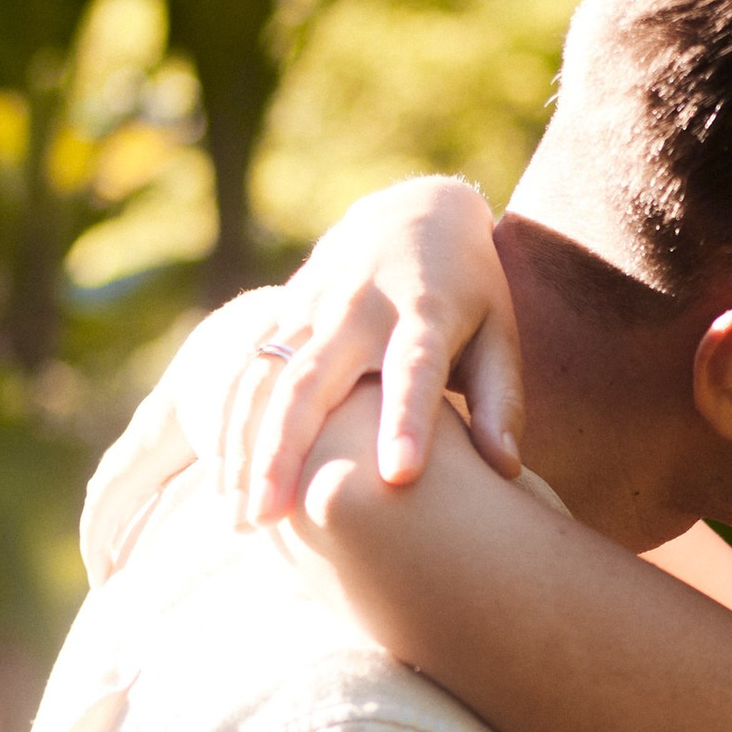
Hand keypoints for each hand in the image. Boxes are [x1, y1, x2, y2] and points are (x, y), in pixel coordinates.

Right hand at [224, 178, 524, 525]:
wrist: (414, 213)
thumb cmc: (469, 294)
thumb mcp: (499, 334)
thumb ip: (502, 401)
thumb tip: (507, 469)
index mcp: (425, 313)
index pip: (413, 369)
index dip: (406, 421)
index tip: (399, 476)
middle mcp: (359, 308)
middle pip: (311, 381)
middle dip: (285, 451)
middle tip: (268, 518)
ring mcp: (312, 306)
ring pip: (264, 380)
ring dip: (243, 449)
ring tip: (241, 518)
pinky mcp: (283, 311)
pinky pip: (245, 372)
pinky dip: (229, 428)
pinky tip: (225, 486)